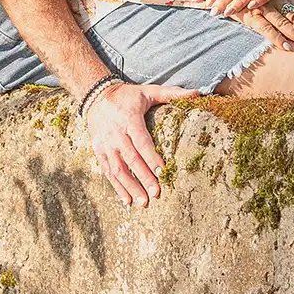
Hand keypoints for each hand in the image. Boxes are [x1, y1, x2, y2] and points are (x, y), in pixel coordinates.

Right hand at [82, 81, 193, 207]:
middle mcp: (116, 134)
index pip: (141, 141)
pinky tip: (127, 201)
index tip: (163, 172)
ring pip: (117, 169)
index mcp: (129, 119)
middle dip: (143, 177)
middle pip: (131, 158)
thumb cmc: (127, 96)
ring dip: (130, 187)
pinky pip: (107, 172)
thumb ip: (172, 93)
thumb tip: (198, 94)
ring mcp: (105, 144)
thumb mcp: (148, 91)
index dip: (151, 157)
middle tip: (156, 194)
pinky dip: (117, 187)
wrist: (96, 96)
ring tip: (143, 203)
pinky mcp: (99, 151)